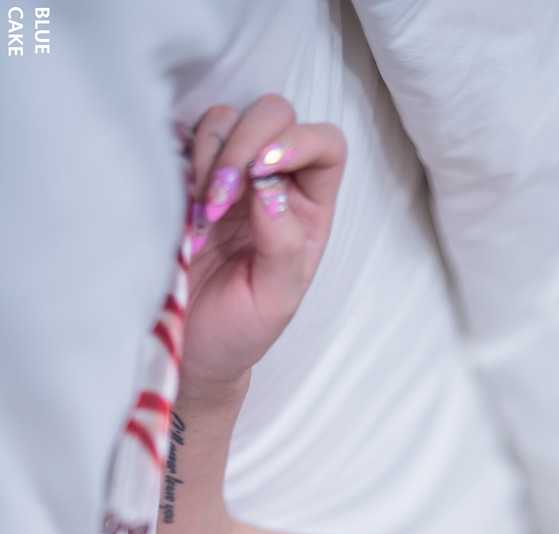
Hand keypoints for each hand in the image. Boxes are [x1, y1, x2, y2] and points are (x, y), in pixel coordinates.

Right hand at [179, 94, 346, 394]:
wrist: (190, 346)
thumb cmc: (240, 329)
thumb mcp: (275, 300)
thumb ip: (282, 245)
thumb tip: (270, 186)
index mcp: (309, 211)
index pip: (326, 145)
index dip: (298, 142)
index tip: (261, 173)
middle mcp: (276, 182)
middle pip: (276, 115)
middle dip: (246, 144)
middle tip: (218, 199)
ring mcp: (232, 173)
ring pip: (228, 118)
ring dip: (212, 155)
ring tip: (202, 213)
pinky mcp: (190, 174)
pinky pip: (189, 134)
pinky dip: (185, 156)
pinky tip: (186, 202)